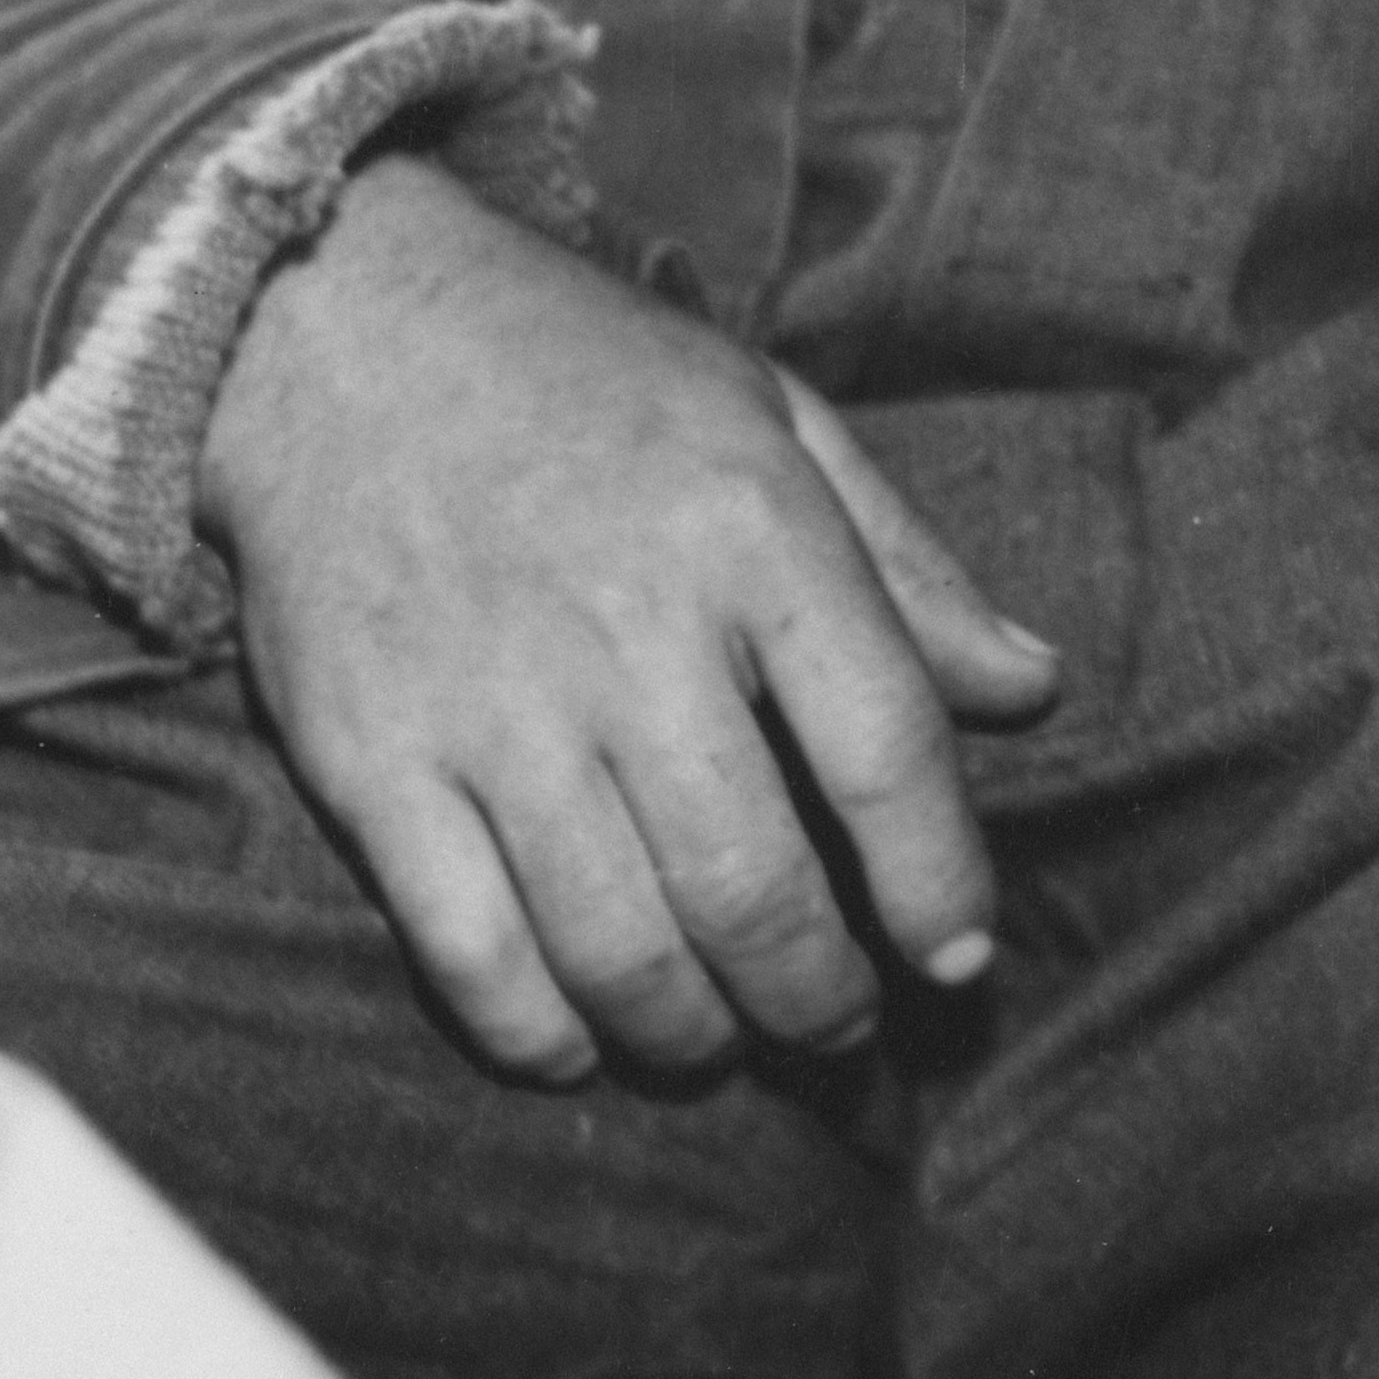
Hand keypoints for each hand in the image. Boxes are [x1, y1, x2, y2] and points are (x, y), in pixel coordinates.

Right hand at [195, 155, 1059, 1078]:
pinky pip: (466, 950)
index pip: (886, 748)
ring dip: (692, 1032)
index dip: (938, 878)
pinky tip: (586, 1041)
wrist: (343, 337)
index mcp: (755, 535)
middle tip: (843, 1028)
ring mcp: (488, 710)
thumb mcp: (781, 425)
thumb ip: (910, 571)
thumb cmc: (594, 385)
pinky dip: (537, 1031)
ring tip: (728, 1040)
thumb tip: (1035, 688)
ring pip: (614, 944)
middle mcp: (627, 633)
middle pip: (752, 883)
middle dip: (817, 996)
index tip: (961, 956)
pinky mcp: (368, 765)